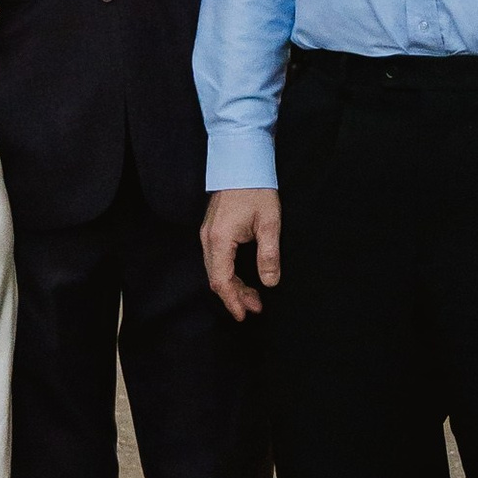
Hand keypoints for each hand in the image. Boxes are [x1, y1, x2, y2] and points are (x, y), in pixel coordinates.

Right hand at [202, 188, 281, 320]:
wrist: (242, 162)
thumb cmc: (256, 189)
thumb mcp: (269, 223)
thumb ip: (269, 255)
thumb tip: (270, 282)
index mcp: (220, 239)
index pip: (222, 280)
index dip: (233, 300)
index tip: (245, 315)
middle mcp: (208, 239)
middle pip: (215, 278)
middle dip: (235, 296)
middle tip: (256, 308)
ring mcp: (208, 234)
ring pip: (215, 270)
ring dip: (232, 286)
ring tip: (253, 297)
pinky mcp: (212, 230)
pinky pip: (216, 260)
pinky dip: (228, 273)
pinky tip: (242, 278)